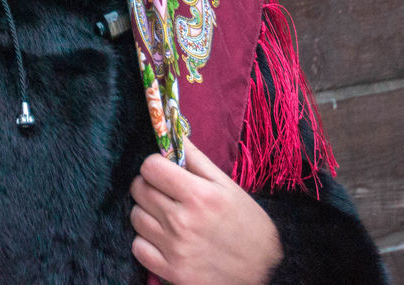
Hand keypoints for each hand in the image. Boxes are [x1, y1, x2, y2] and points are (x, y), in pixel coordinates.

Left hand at [130, 138, 281, 284]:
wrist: (267, 272)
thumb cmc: (248, 225)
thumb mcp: (228, 187)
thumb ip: (196, 159)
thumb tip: (173, 133)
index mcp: (199, 196)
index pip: (150, 167)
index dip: (155, 166)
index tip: (164, 171)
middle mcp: (183, 222)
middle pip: (139, 190)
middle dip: (149, 186)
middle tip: (165, 193)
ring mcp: (175, 249)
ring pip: (136, 217)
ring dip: (147, 213)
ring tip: (167, 216)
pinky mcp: (171, 272)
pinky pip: (138, 247)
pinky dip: (147, 242)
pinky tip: (164, 239)